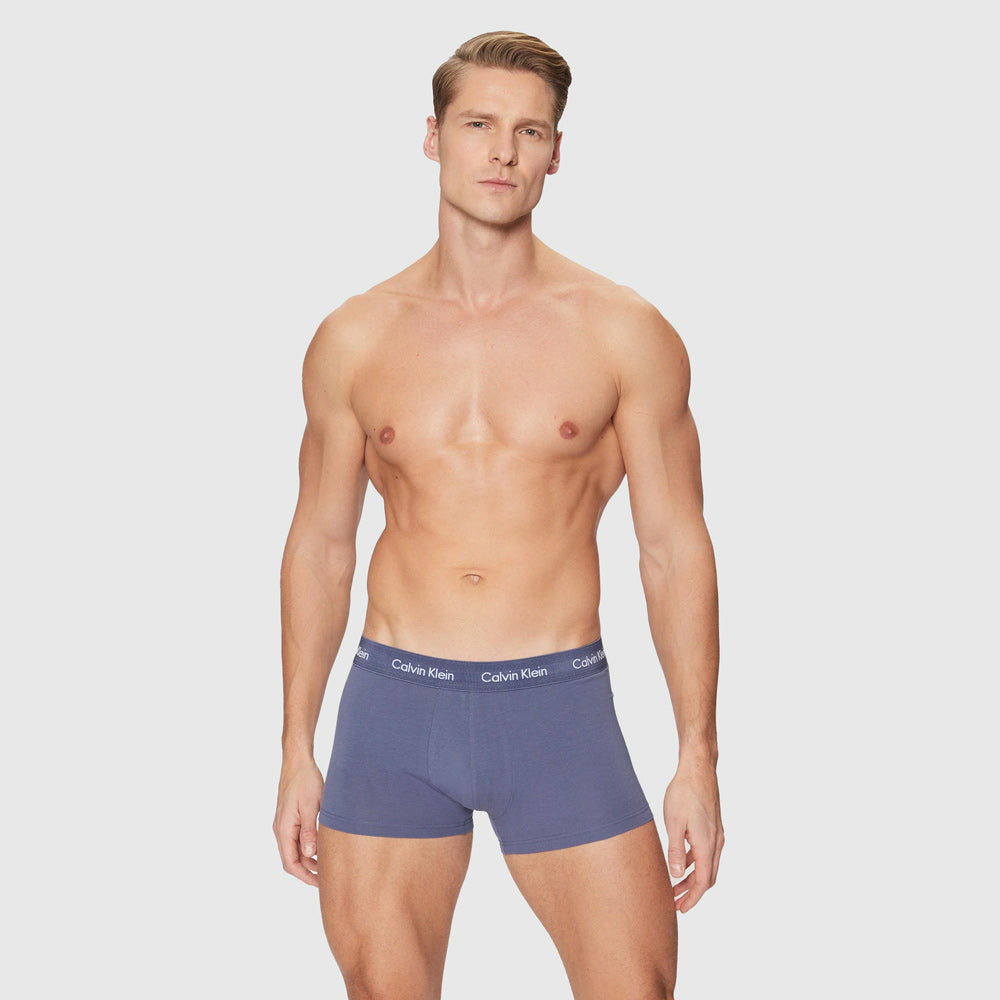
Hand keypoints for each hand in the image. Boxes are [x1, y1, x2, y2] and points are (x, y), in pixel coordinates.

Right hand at [273, 758, 324, 885]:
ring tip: (327, 867)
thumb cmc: (305, 780)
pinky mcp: (289, 818)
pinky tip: (321, 849)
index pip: (290, 863)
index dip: (305, 876)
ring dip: (308, 860)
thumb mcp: (311, 806)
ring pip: (294, 850)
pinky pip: (296, 839)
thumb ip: (309, 831)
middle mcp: (281, 829)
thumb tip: (309, 855)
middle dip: (308, 872)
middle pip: (291, 859)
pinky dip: (308, 848)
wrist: (298, 762)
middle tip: (327, 879)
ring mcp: (284, 824)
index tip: (321, 884)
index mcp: (284, 829)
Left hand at [663, 758, 723, 911]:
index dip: (692, 898)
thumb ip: (675, 850)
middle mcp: (716, 842)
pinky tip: (681, 863)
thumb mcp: (673, 822)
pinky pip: (705, 852)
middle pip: (707, 877)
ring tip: (675, 887)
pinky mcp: (712, 826)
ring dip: (693, 878)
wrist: (698, 768)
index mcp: (707, 844)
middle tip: (676, 904)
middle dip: (693, 893)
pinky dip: (695, 863)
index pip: (703, 882)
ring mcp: (716, 834)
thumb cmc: (684, 792)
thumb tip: (676, 876)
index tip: (680, 909)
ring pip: (707, 865)